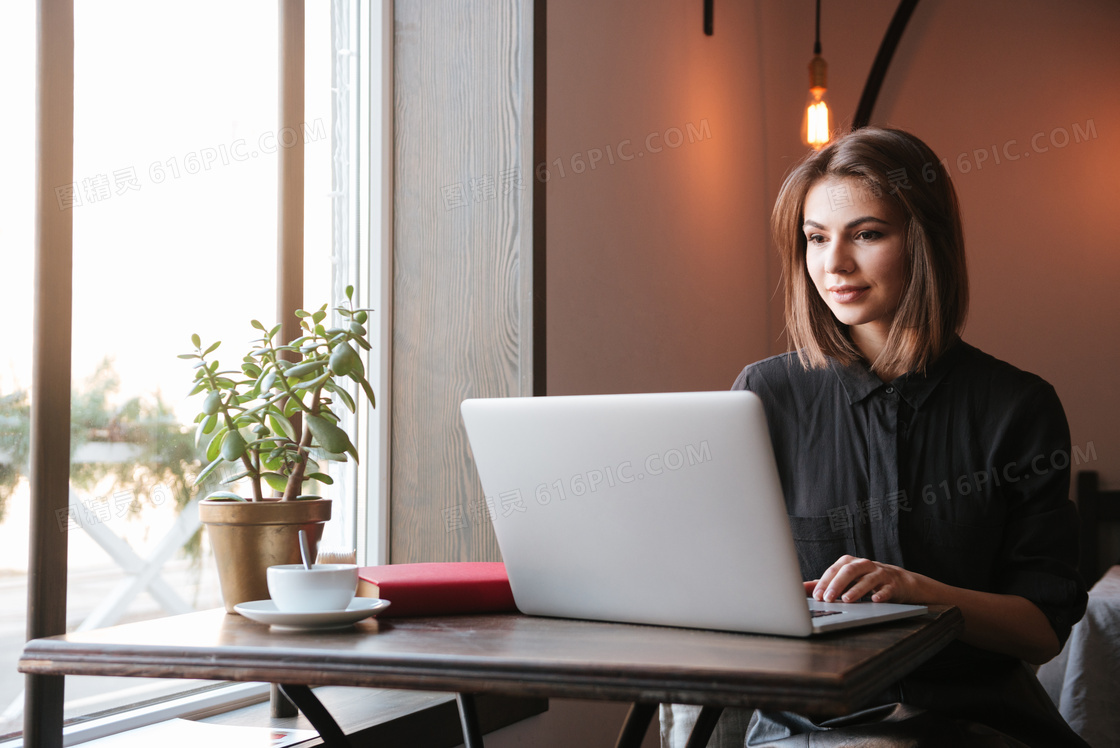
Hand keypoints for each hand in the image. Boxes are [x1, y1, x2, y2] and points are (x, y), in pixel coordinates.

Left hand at [804, 555, 920, 603]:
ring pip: (868, 579)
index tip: (816, 595)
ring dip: (856, 589)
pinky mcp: (893, 584)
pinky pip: (887, 589)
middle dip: (837, 584)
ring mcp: (880, 573)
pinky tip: (875, 600)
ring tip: (846, 600)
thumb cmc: (866, 580)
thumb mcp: (845, 580)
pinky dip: (881, 594)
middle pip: (849, 571)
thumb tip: (801, 588)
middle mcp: (864, 565)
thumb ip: (825, 583)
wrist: (899, 582)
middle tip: (828, 598)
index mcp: (850, 563)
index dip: (824, 582)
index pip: (834, 570)